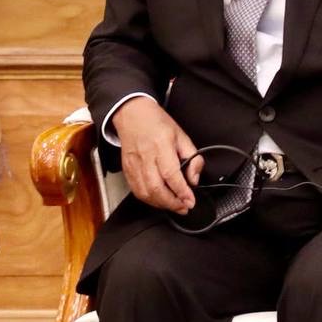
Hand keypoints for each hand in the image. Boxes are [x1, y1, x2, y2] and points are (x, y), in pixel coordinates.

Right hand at [112, 96, 203, 214]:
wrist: (132, 114)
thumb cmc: (157, 123)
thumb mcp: (182, 136)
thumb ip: (192, 158)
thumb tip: (194, 179)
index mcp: (161, 146)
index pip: (171, 174)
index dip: (182, 191)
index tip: (190, 201)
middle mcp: (146, 156)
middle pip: (157, 188)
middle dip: (172, 203)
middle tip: (184, 207)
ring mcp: (134, 164)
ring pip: (145, 193)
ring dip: (161, 204)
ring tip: (174, 206)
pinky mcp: (127, 170)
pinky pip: (137, 191)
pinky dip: (149, 200)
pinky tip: (159, 201)